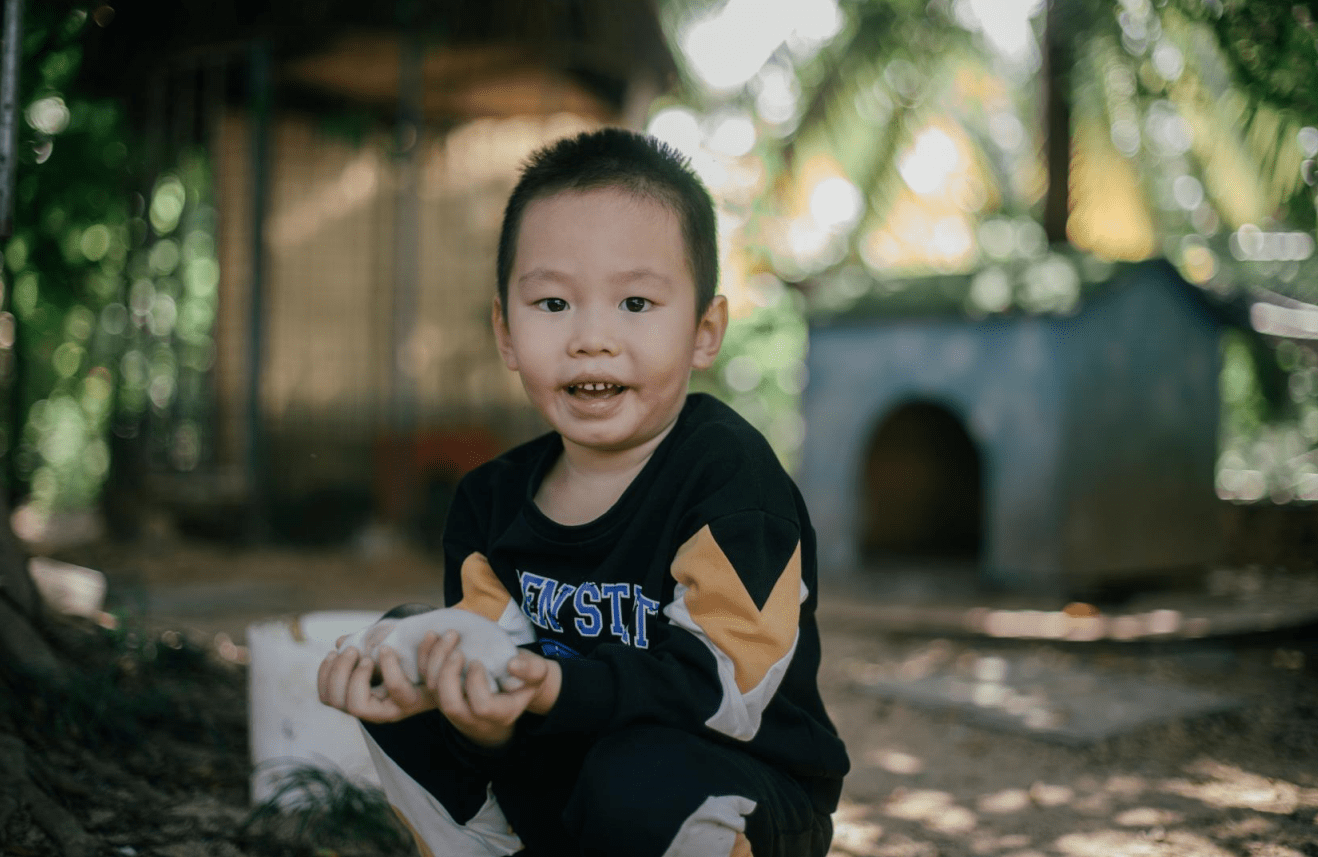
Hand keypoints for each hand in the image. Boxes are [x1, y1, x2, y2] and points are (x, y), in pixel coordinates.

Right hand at [317, 644, 437, 722]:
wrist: (447, 667)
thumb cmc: (412, 657)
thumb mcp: (383, 649)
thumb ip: (362, 646)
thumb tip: (341, 642)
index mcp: (362, 696)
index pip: (328, 697)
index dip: (324, 675)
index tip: (333, 652)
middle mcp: (373, 708)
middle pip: (338, 702)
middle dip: (338, 673)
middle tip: (351, 651)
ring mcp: (392, 710)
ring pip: (358, 706)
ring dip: (356, 676)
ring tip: (367, 655)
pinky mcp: (412, 703)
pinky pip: (396, 689)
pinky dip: (388, 666)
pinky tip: (387, 649)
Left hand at [419, 631, 561, 746]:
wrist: (511, 687)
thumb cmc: (525, 678)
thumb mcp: (538, 673)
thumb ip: (532, 669)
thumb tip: (513, 664)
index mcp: (500, 713)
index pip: (482, 707)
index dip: (476, 684)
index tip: (478, 662)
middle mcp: (474, 717)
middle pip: (451, 705)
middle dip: (448, 675)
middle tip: (457, 651)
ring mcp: (456, 709)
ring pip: (434, 694)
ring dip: (434, 664)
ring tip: (445, 637)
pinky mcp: (443, 697)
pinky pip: (426, 683)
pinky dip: (425, 660)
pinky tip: (431, 636)